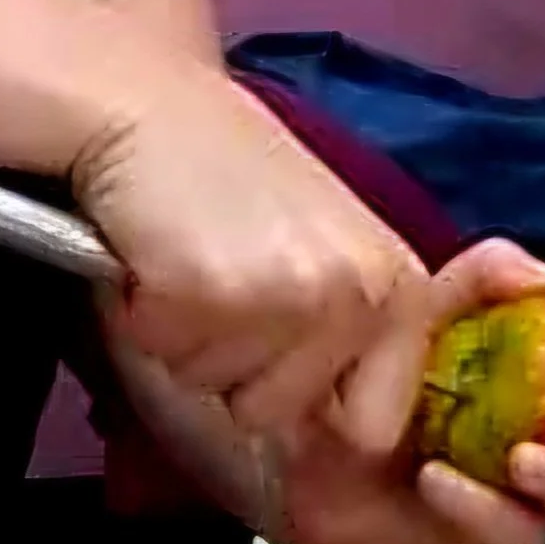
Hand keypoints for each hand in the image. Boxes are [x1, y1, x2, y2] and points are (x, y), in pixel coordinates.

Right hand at [74, 61, 422, 439]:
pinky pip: (163, 353)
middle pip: (275, 415)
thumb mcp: (330, 250)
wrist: (149, 104)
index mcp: (402, 291)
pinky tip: (154, 254)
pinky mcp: (210, 292)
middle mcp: (359, 298)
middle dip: (231, 367)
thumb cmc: (229, 177)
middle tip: (218, 283)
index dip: (311, 421)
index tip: (270, 379)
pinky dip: (142, 315)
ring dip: (185, 340)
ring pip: (214, 389)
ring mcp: (288, 297)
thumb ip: (348, 332)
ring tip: (188, 261)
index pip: (373, 429)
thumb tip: (342, 440)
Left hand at [272, 244, 544, 543]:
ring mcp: (544, 477)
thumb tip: (541, 277)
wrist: (288, 436)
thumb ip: (481, 276)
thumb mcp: (411, 297)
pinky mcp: (503, 532)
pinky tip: (439, 481)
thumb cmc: (363, 359)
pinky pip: (524, 533)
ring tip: (522, 458)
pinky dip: (488, 509)